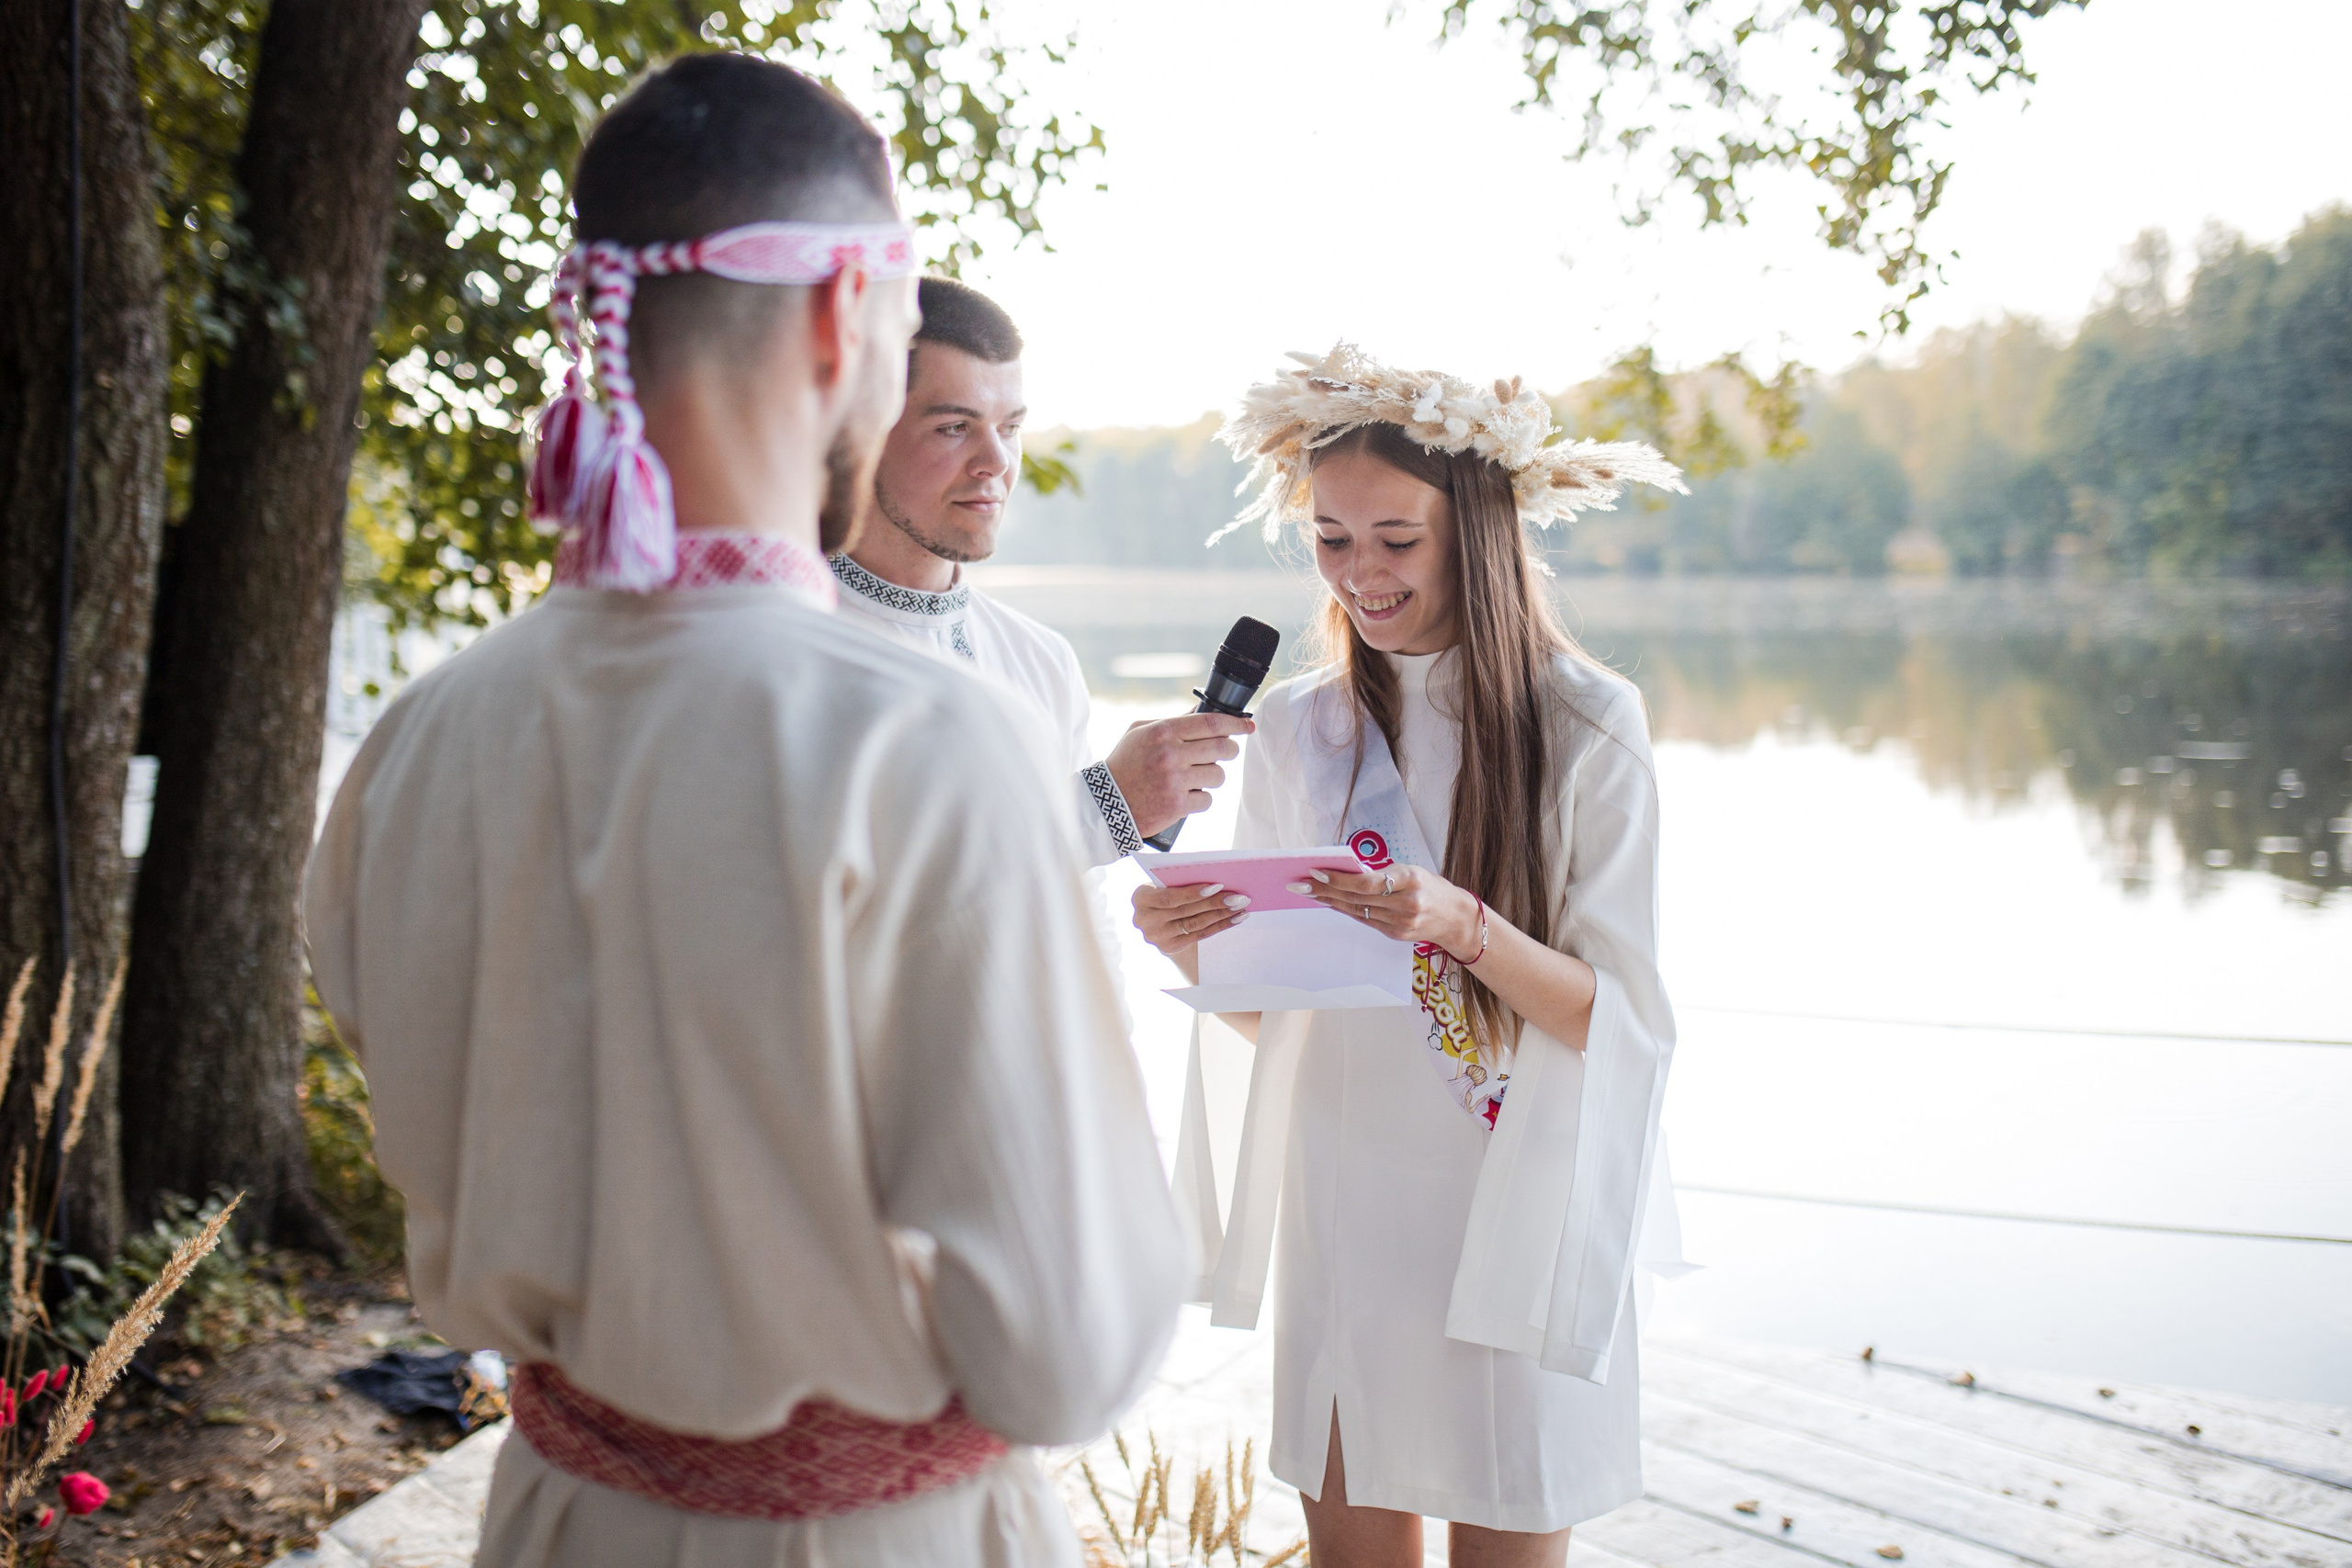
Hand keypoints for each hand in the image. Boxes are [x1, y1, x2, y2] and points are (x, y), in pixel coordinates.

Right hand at [1105, 713, 1255, 837]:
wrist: (1105, 803)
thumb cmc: (1124, 764)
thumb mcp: (1140, 733)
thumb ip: (1172, 721)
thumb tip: (1202, 712)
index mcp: (1163, 732)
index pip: (1211, 723)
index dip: (1235, 724)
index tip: (1248, 726)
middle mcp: (1171, 754)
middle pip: (1222, 748)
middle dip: (1229, 750)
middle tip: (1225, 753)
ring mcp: (1175, 781)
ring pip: (1218, 775)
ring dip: (1212, 777)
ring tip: (1195, 778)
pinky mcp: (1177, 806)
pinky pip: (1207, 799)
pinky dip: (1200, 799)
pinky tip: (1184, 795)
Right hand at [1131, 881, 1249, 957]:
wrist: (1154, 917)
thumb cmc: (1163, 890)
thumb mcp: (1162, 883)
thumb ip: (1179, 881)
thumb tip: (1214, 877)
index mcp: (1140, 899)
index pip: (1169, 898)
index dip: (1193, 893)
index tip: (1217, 886)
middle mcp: (1145, 921)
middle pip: (1186, 911)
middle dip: (1215, 903)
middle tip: (1238, 897)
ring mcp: (1157, 937)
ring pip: (1195, 924)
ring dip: (1221, 915)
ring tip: (1240, 906)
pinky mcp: (1170, 947)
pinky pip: (1200, 935)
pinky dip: (1220, 926)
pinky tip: (1235, 918)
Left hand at [1289, 864, 1482, 956]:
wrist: (1455, 918)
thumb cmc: (1430, 887)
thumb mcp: (1410, 871)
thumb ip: (1381, 873)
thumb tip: (1345, 872)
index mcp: (1409, 880)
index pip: (1367, 882)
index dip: (1339, 878)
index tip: (1316, 871)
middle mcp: (1405, 903)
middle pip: (1356, 897)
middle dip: (1325, 889)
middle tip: (1300, 884)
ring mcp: (1400, 923)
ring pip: (1356, 910)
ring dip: (1330, 900)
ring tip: (1309, 892)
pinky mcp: (1395, 934)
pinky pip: (1365, 920)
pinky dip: (1346, 910)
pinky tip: (1330, 902)